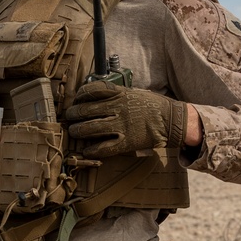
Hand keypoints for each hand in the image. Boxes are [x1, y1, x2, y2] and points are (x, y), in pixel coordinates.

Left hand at [65, 81, 187, 157]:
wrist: (170, 120)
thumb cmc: (150, 105)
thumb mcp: (132, 92)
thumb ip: (114, 94)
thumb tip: (94, 96)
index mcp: (119, 94)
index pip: (91, 91)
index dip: (79, 96)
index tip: (76, 99)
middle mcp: (117, 108)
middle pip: (86, 111)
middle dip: (73, 115)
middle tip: (70, 118)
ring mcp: (121, 126)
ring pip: (90, 129)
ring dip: (78, 131)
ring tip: (74, 132)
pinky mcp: (126, 142)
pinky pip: (104, 148)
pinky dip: (92, 150)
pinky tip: (87, 150)